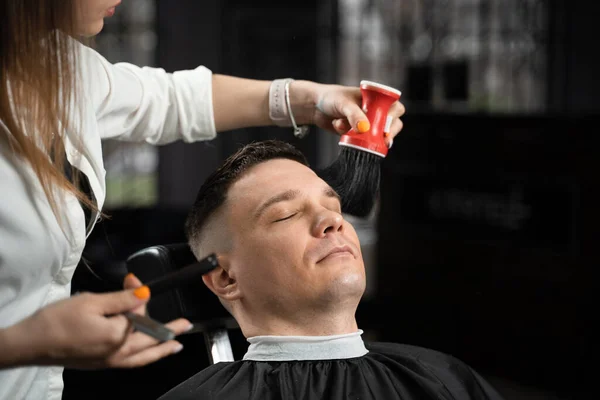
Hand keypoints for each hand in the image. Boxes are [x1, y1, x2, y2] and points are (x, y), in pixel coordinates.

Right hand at [3, 278, 191, 368]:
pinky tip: (145, 355)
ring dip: (161, 350)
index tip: (132, 281)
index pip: (140, 314)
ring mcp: (109, 362)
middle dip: (169, 331)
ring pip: (143, 357)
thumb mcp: (92, 302)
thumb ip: (122, 299)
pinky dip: (143, 358)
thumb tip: (145, 293)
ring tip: (175, 346)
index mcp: (118, 335)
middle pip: (150, 341)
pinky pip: (130, 363)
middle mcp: (117, 352)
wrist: (31, 344)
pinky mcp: (99, 365)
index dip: (139, 295)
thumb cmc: (58, 320)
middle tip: (186, 326)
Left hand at [308, 83, 405, 147]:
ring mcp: (369, 124)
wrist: (314, 107)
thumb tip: (365, 129)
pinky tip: (339, 129)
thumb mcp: (343, 104)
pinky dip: (353, 140)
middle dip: (385, 133)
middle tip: (380, 139)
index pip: (396, 107)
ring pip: (378, 136)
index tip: (384, 128)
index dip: (394, 118)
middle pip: (393, 124)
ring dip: (365, 137)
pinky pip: (364, 142)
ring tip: (345, 128)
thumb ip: (354, 115)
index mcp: (377, 98)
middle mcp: (376, 111)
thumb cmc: (331, 98)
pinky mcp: (360, 135)